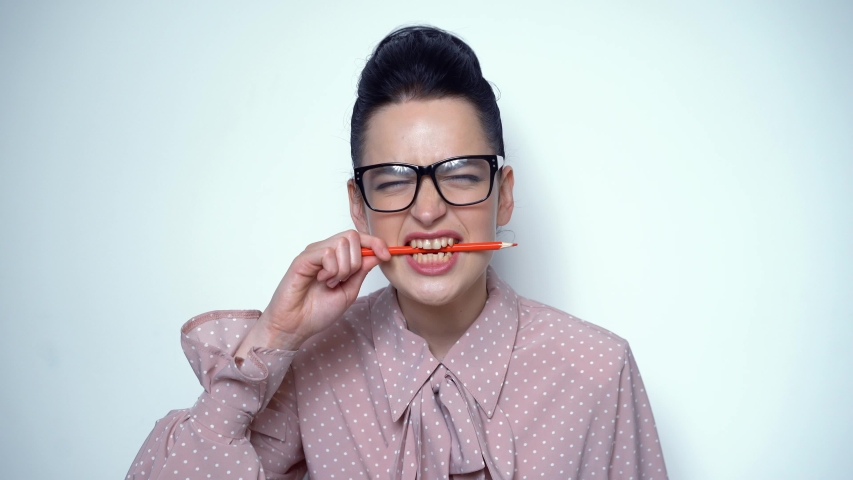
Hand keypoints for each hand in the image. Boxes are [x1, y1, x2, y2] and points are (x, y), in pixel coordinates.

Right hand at [235, 230, 390, 356]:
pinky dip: (331, 270)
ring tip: (330, 283)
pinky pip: (327, 253)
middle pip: (353, 236)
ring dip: (343, 268)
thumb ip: (361, 271)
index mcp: (337, 258)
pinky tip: (321, 280)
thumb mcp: (349, 291)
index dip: (376, 243)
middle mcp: (325, 251)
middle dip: (356, 261)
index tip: (387, 256)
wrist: (295, 326)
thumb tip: (378, 254)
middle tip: (344, 280)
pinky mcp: (303, 259)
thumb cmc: (317, 312)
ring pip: (342, 243)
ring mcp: (313, 253)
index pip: (359, 239)